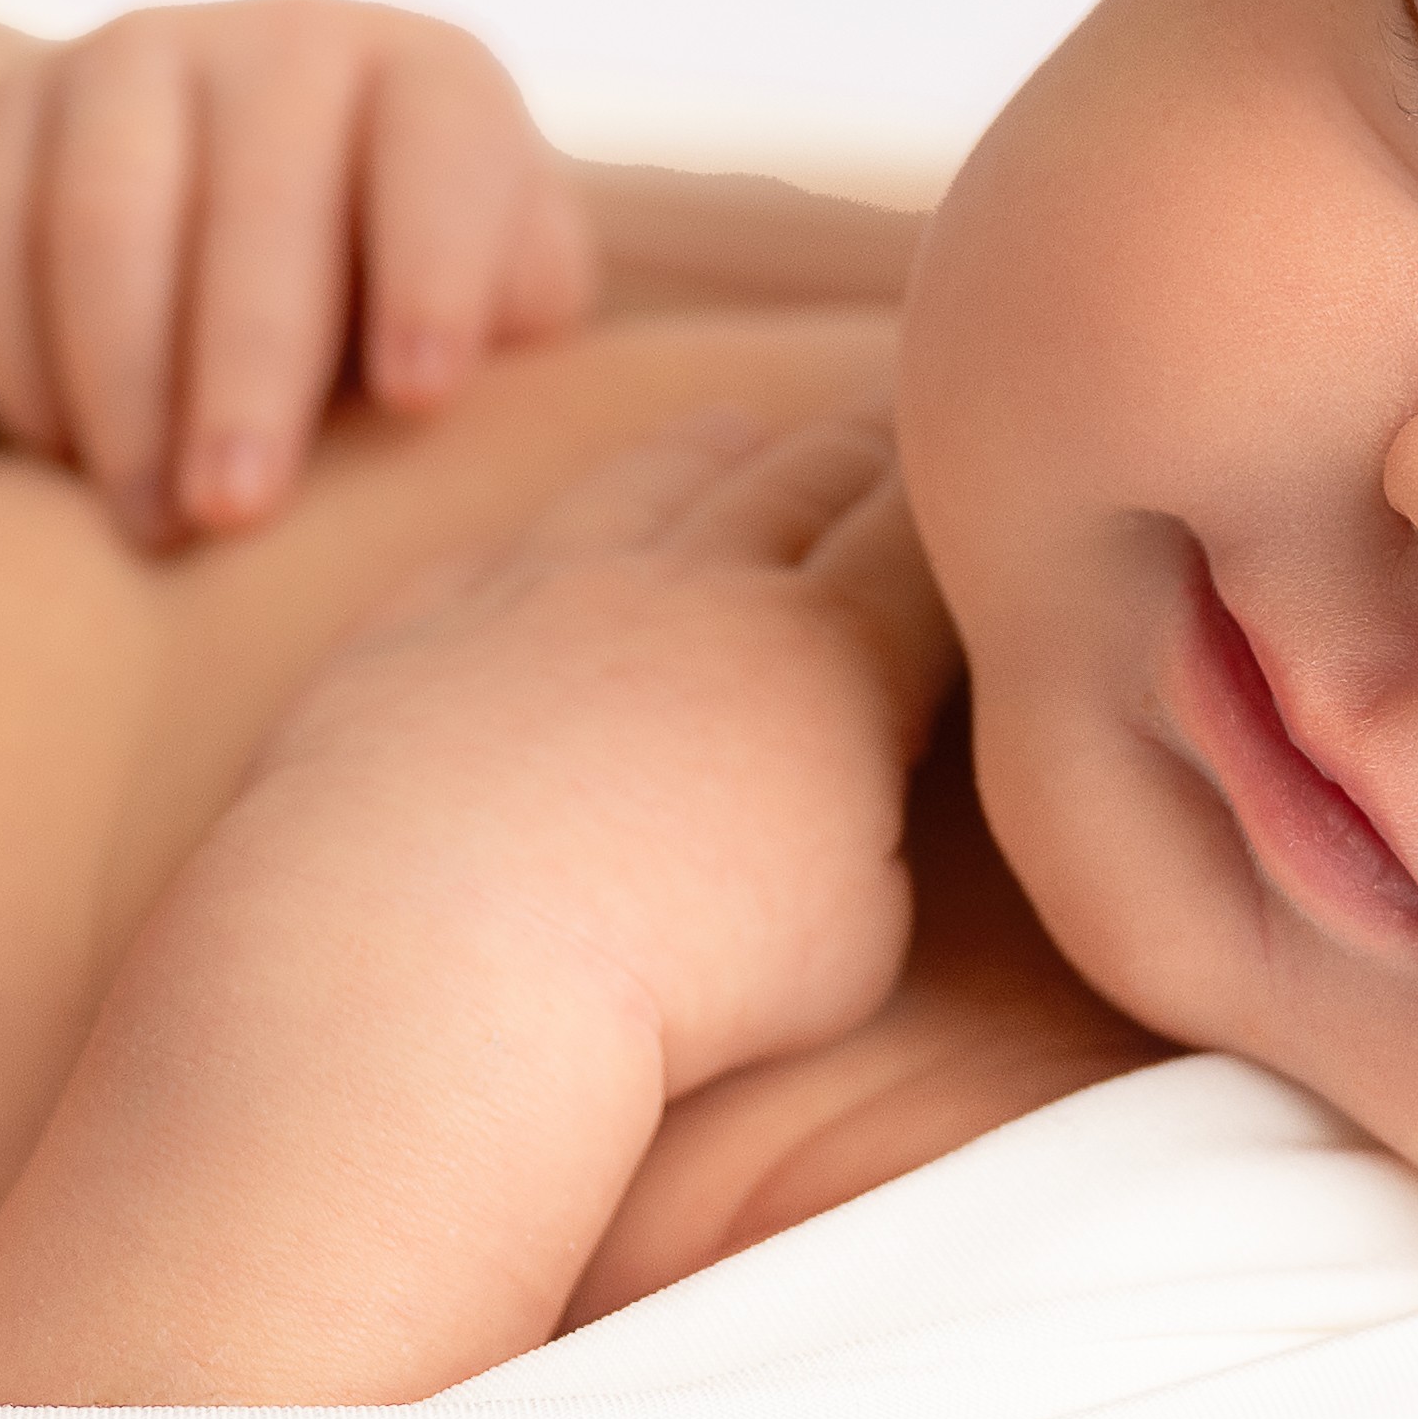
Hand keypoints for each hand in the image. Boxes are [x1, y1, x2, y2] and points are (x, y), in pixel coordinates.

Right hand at [0, 0, 603, 544]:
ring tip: (150, 522)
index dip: (433, 268)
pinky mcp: (9, 108)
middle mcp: (284, 38)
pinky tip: (63, 459)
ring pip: (107, 212)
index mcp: (434, 79)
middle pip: (258, 192)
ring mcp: (133, 58)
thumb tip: (473, 383)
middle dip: (247, 365)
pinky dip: (22, 356)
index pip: (442, 151)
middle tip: (238, 514)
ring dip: (124, 381)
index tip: (421, 402)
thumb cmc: (407, 314)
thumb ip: (512, 332)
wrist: (247, 243)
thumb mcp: (498, 314)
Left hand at [227, 406, 952, 1098]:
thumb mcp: (851, 939)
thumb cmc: (671, 984)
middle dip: (858, 452)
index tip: (996, 495)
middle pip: (798, 480)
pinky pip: (498, 553)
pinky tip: (539, 551)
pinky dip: (543, 542)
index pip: (922, 544)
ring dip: (707, 456)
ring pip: (648, 484)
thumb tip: (843, 797)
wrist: (436, 959)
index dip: (965, 512)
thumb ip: (871, 836)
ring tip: (733, 437)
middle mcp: (690, 584)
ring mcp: (543, 590)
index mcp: (827, 653)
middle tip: (890, 434)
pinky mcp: (421, 629)